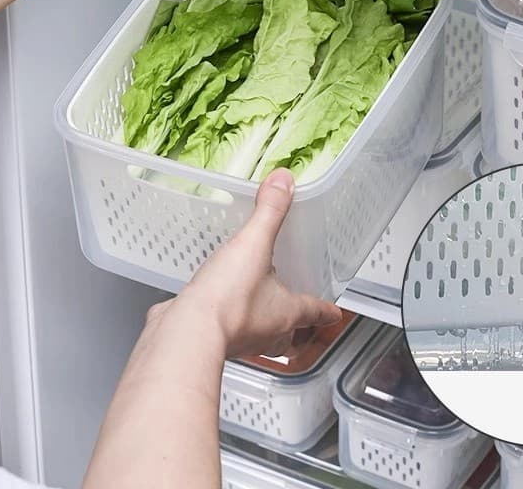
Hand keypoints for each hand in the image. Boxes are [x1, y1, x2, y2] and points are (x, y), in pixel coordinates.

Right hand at [84, 169, 341, 488]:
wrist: (188, 333)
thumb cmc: (228, 297)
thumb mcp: (254, 244)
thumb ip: (269, 212)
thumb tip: (284, 181)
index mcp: (287, 311)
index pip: (315, 311)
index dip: (326, 311)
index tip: (334, 314)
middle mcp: (268, 332)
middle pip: (292, 338)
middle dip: (298, 331)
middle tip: (301, 322)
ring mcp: (242, 341)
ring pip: (264, 340)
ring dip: (267, 330)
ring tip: (262, 313)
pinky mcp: (215, 341)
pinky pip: (231, 335)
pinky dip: (232, 325)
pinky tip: (221, 310)